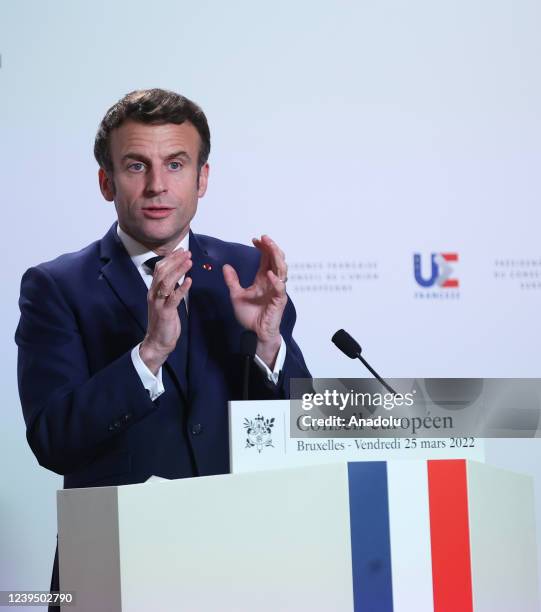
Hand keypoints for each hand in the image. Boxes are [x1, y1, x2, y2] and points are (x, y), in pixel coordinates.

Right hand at [139, 250, 191, 374]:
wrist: (158, 341)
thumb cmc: (164, 321)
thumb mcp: (165, 301)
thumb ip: (170, 288)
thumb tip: (178, 275)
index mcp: (154, 290)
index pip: (160, 268)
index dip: (170, 258)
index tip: (181, 250)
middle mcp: (154, 294)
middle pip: (162, 272)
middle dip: (175, 260)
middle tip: (187, 252)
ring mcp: (158, 303)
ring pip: (166, 282)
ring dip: (178, 270)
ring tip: (189, 262)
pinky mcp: (165, 313)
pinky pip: (173, 298)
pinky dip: (181, 288)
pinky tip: (189, 280)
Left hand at [223, 235, 287, 367]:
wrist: (256, 332)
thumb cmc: (250, 315)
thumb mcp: (236, 295)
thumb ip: (232, 281)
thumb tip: (226, 266)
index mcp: (263, 279)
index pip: (266, 258)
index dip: (263, 247)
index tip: (255, 239)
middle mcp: (272, 282)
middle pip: (276, 260)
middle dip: (272, 247)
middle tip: (265, 238)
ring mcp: (276, 290)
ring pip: (282, 270)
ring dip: (277, 258)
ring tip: (271, 247)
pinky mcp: (278, 301)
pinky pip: (280, 289)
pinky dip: (276, 281)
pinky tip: (269, 274)